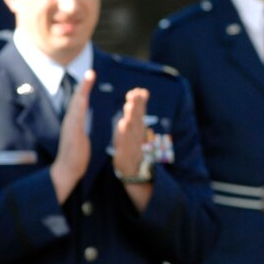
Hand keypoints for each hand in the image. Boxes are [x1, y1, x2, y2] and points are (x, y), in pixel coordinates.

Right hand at [50, 69, 94, 202]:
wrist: (68, 169)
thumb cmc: (76, 155)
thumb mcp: (81, 136)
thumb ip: (80, 126)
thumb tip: (81, 119)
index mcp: (74, 121)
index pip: (80, 102)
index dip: (84, 89)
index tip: (90, 76)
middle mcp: (71, 121)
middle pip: (77, 99)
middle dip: (83, 85)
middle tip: (91, 71)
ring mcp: (70, 127)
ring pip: (76, 105)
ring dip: (82, 91)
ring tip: (89, 78)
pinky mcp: (72, 134)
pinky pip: (76, 118)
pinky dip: (79, 106)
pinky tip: (83, 98)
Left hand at [113, 87, 154, 211]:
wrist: (134, 173)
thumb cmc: (132, 150)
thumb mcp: (135, 133)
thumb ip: (135, 117)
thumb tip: (135, 99)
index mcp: (138, 130)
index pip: (139, 114)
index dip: (140, 102)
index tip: (140, 90)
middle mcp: (137, 136)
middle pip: (138, 118)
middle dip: (137, 105)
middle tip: (137, 93)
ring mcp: (132, 145)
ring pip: (132, 128)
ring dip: (132, 115)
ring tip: (130, 104)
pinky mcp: (125, 153)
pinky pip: (125, 141)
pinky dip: (125, 132)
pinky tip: (123, 123)